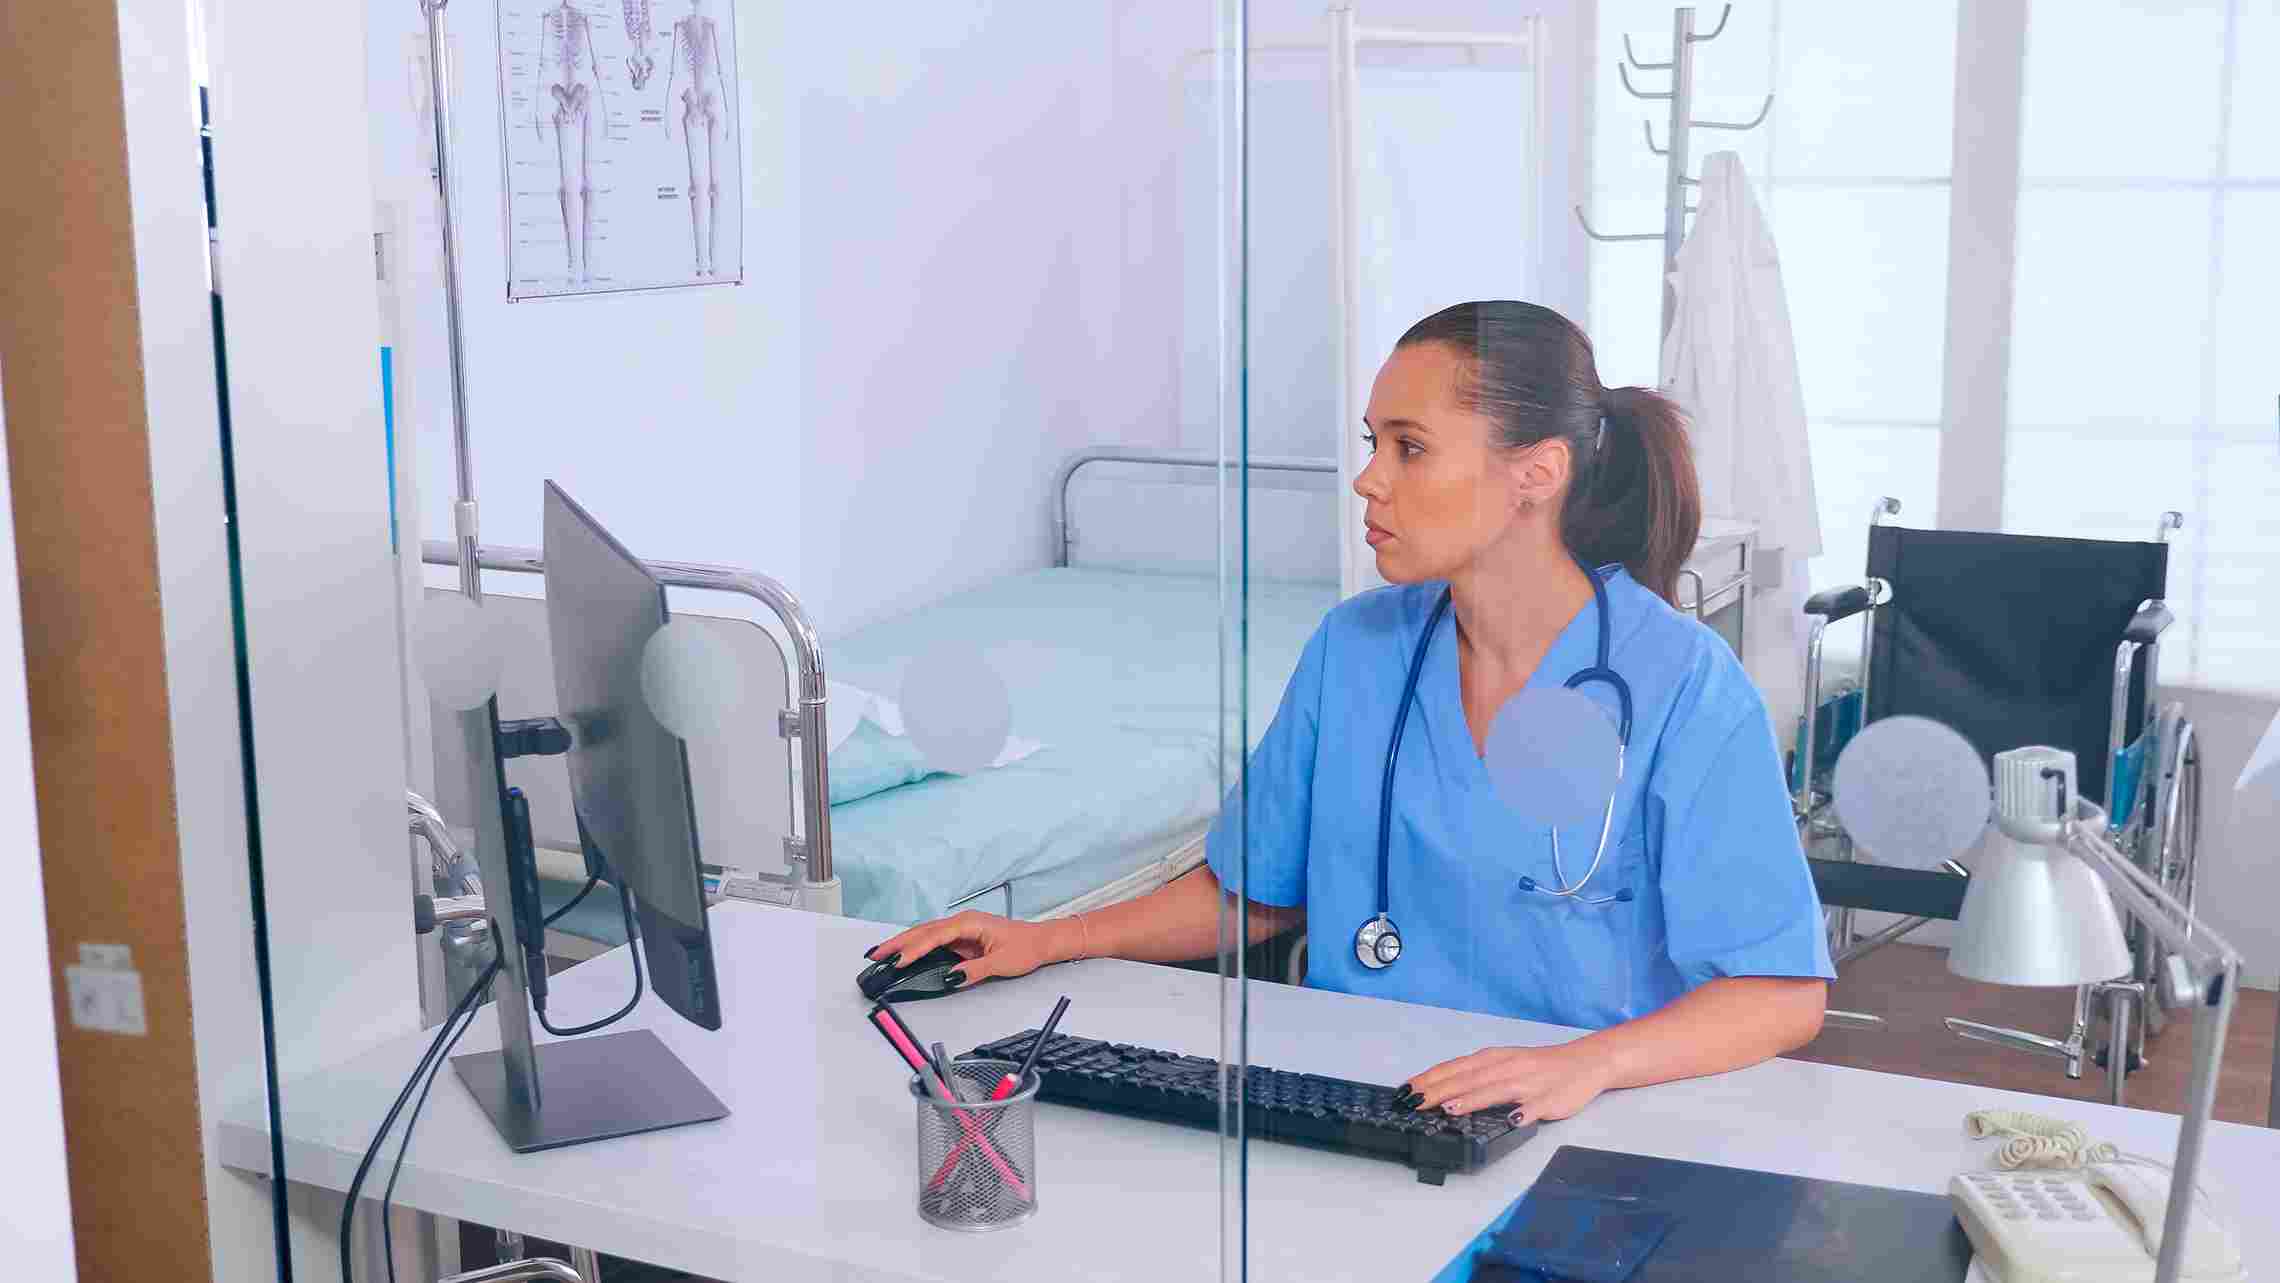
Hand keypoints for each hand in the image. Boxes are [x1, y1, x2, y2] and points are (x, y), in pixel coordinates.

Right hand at [863, 910, 1074, 990]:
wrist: (1041, 941)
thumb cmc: (1026, 947)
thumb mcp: (1001, 963)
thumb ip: (974, 971)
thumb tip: (951, 978)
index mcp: (970, 923)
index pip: (936, 936)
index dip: (915, 949)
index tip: (899, 960)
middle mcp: (962, 922)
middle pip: (923, 931)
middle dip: (898, 943)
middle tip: (875, 954)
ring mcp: (960, 930)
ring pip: (925, 935)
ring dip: (903, 943)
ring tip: (881, 954)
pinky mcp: (961, 939)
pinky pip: (933, 941)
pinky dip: (916, 946)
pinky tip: (904, 953)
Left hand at [1398, 1042, 1613, 1125]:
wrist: (1585, 1061)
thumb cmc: (1540, 1066)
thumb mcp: (1503, 1063)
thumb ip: (1476, 1076)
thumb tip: (1442, 1090)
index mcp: (1493, 1059)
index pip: (1454, 1068)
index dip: (1429, 1079)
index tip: (1405, 1091)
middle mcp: (1507, 1067)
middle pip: (1467, 1079)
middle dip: (1438, 1091)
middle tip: (1414, 1103)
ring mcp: (1528, 1083)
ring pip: (1495, 1090)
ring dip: (1471, 1099)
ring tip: (1449, 1108)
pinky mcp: (1549, 1099)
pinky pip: (1534, 1107)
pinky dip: (1522, 1113)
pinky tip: (1512, 1120)